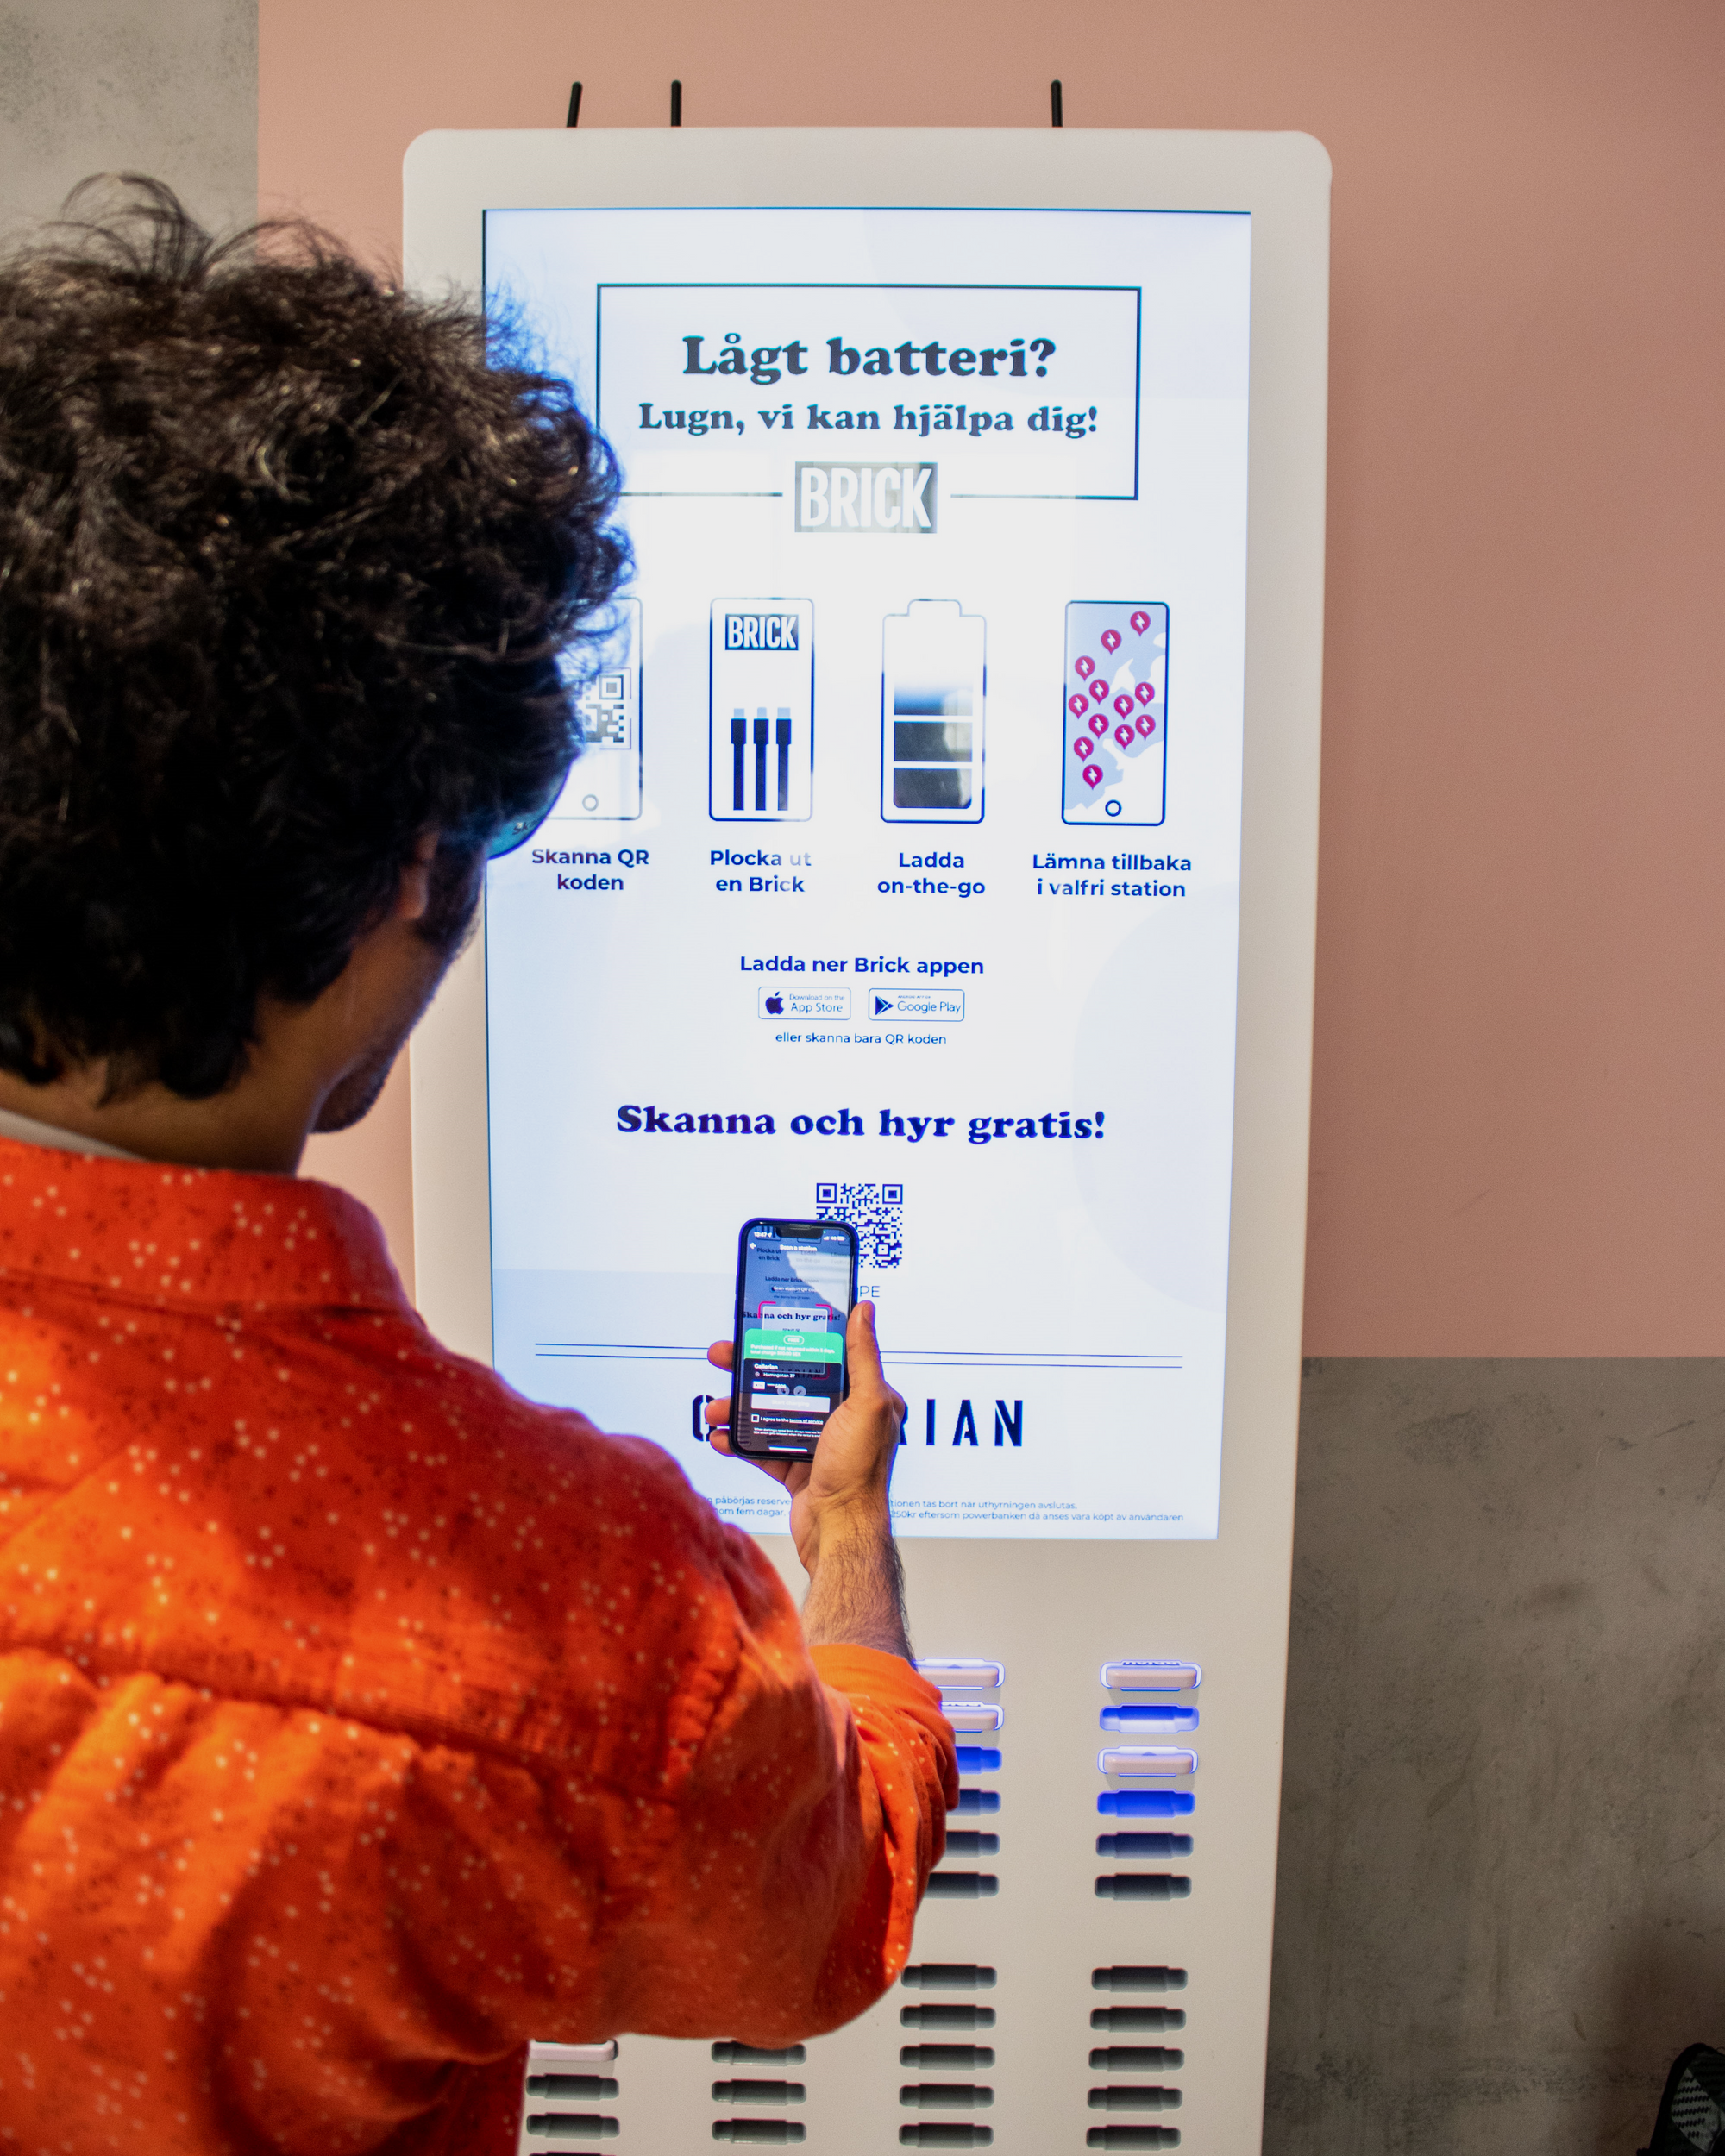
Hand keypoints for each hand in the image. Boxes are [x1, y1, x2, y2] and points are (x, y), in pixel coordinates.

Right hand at [705, 1301, 911, 1656]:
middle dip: (751, 1371)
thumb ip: (863, 1357)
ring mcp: (820, 1446)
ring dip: (738, 1408)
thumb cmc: (860, 1474)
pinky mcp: (798, 1470)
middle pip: (791, 1382)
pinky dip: (740, 1441)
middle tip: (720, 1358)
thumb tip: (864, 1310)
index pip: (825, 1356)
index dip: (790, 1339)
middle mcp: (845, 1420)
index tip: (761, 1328)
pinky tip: (720, 1436)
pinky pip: (763, 1448)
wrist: (839, 1536)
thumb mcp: (867, 1405)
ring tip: (714, 1407)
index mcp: (866, 1399)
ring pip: (771, 1414)